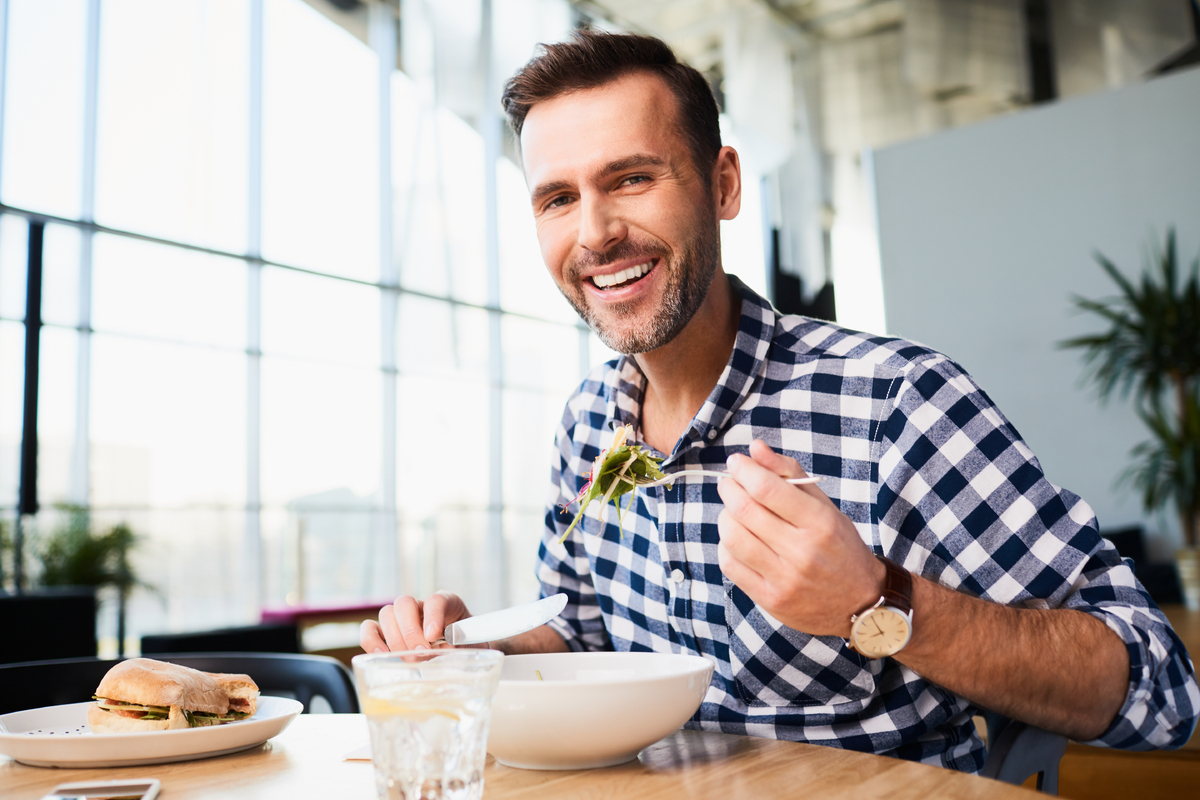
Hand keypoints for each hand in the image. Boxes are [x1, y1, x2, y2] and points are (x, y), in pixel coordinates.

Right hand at [359, 590, 488, 652]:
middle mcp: (421, 606)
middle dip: (410, 631)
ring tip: (410, 658)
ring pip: (387, 613)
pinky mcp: (385, 632)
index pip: (435, 600)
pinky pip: (369, 628)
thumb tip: (447, 648)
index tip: (434, 636)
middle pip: (404, 603)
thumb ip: (463, 644)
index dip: (432, 616)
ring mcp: (402, 617)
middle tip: (421, 653)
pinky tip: (382, 655)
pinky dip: (371, 641)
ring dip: (395, 639)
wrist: (459, 653)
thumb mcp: (473, 645)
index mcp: (447, 603)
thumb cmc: (466, 647)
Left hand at [717, 440, 883, 637]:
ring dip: (725, 516)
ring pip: (733, 537)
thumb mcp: (825, 506)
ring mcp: (785, 579)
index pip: (767, 488)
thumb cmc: (840, 547)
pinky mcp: (770, 599)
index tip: (736, 462)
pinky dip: (726, 545)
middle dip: (729, 489)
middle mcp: (802, 551)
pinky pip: (730, 565)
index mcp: (820, 523)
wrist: (860, 603)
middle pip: (745, 510)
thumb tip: (755, 448)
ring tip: (733, 511)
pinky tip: (738, 539)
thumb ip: (790, 474)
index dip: (744, 470)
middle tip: (728, 483)